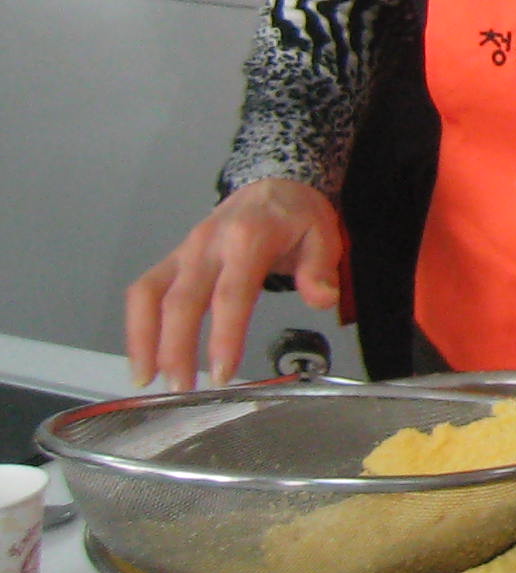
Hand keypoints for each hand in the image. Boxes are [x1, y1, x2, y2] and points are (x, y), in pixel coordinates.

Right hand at [126, 177, 343, 391]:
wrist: (273, 183)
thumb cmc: (298, 216)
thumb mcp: (323, 235)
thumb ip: (319, 269)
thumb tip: (322, 299)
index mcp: (249, 239)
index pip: (231, 294)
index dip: (224, 336)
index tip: (222, 373)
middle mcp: (208, 245)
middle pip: (182, 300)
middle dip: (176, 348)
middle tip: (182, 389)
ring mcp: (184, 251)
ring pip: (149, 295)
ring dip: (144, 339)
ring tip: (148, 380)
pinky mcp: (171, 258)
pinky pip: (142, 290)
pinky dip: (136, 324)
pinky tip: (142, 357)